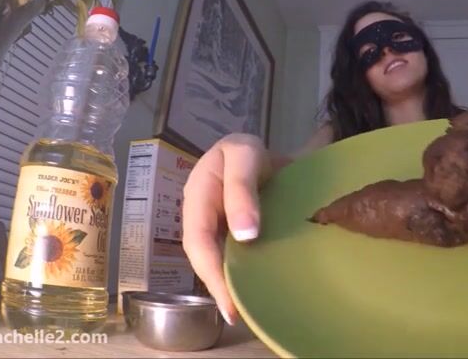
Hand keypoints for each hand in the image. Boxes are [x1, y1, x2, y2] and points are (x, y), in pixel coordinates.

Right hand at [182, 133, 269, 324]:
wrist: (269, 151)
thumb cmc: (252, 151)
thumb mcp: (246, 157)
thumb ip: (241, 190)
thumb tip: (245, 236)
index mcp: (198, 190)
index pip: (198, 237)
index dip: (212, 268)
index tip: (232, 296)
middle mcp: (200, 210)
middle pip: (202, 252)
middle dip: (216, 285)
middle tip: (236, 315)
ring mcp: (212, 221)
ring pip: (214, 257)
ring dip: (225, 284)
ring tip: (241, 311)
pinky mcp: (227, 231)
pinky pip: (227, 255)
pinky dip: (236, 274)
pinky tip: (247, 291)